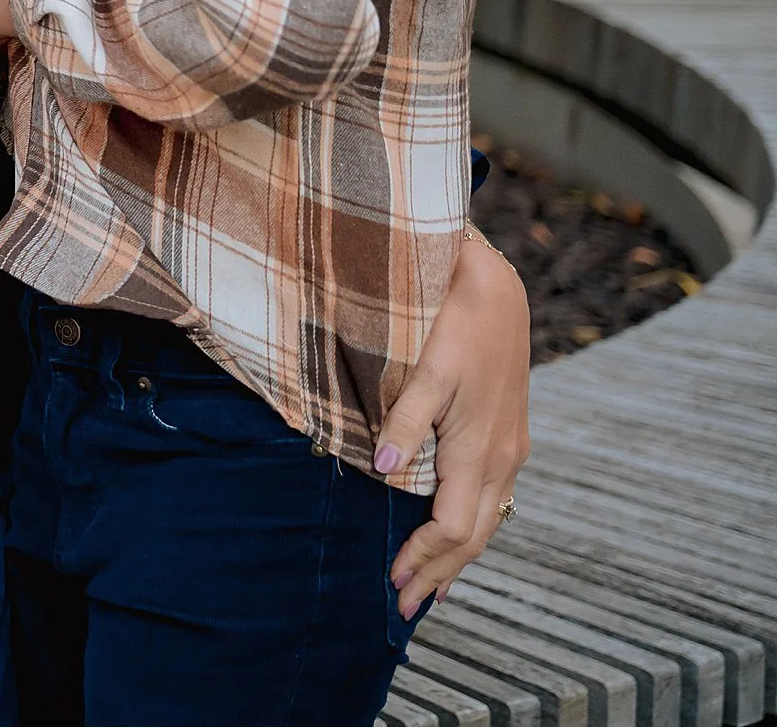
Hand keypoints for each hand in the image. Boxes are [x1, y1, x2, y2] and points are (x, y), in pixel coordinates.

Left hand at [378, 230, 531, 617]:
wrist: (496, 287)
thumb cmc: (453, 323)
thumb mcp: (426, 369)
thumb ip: (405, 422)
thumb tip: (384, 474)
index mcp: (479, 450)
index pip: (452, 527)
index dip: (424, 558)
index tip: (393, 583)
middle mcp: (502, 457)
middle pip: (475, 535)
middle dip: (440, 572)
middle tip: (407, 608)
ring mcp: (510, 447)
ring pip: (489, 519)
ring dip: (459, 557)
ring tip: (433, 587)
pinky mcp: (509, 433)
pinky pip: (493, 497)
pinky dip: (473, 527)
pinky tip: (458, 534)